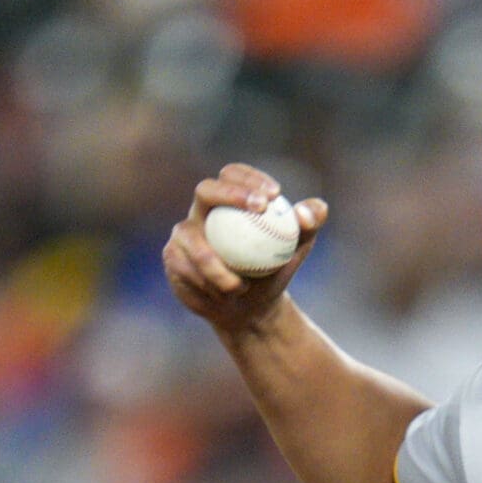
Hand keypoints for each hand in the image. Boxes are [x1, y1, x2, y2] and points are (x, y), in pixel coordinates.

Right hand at [162, 163, 327, 333]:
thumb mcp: (298, 248)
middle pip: (206, 190)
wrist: (250, 307)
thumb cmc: (273, 270)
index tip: (273, 195)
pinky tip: (221, 296)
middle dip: (230, 194)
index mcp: (227, 200)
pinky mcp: (173, 258)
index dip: (249, 178)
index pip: (232, 175)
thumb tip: (306, 213)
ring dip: (217, 265)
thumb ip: (309, 224)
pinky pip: (186, 268)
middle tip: (259, 209)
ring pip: (194, 241)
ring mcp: (183, 234)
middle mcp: (202, 212)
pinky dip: (206, 283)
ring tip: (240, 286)